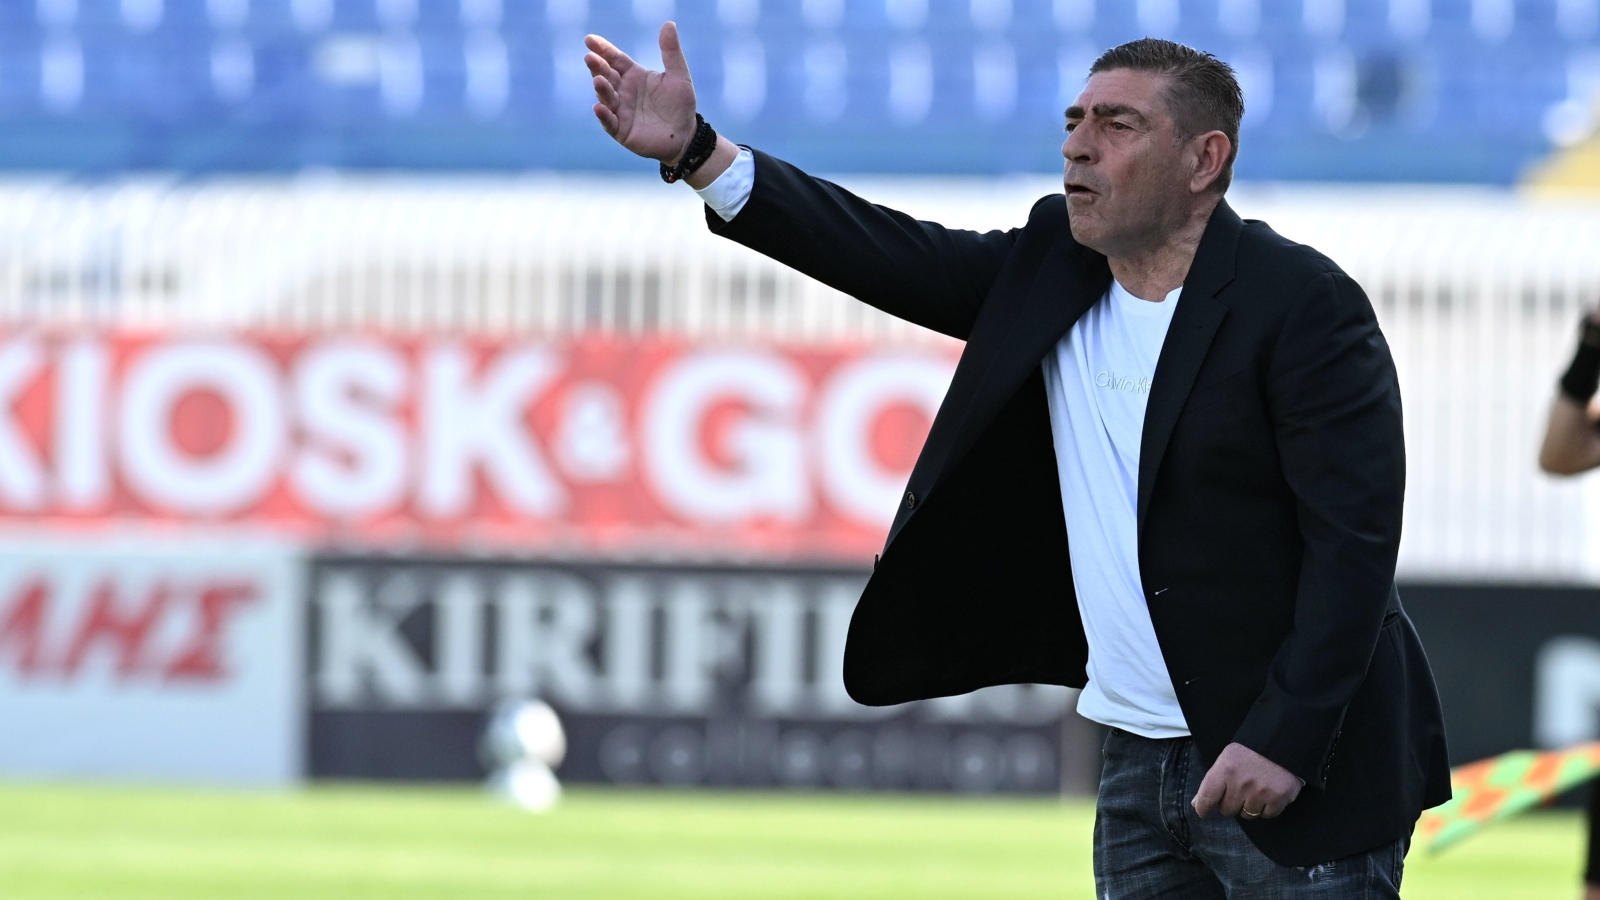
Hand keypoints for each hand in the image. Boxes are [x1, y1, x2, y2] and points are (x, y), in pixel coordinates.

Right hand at [585, 23, 698, 163]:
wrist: (685, 136)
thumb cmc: (680, 105)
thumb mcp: (678, 75)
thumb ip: (671, 51)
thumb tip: (669, 23)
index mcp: (633, 75)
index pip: (615, 59)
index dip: (603, 49)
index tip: (590, 39)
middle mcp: (623, 91)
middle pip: (606, 75)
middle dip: (597, 66)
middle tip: (590, 57)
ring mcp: (620, 110)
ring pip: (606, 97)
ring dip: (601, 89)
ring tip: (598, 80)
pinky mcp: (621, 130)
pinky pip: (609, 122)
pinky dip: (603, 115)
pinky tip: (599, 107)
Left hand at [1191, 742, 1302, 820]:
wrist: (1283, 742)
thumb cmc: (1251, 751)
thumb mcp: (1227, 758)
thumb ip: (1212, 781)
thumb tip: (1197, 804)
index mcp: (1225, 770)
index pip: (1207, 798)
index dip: (1203, 808)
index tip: (1204, 811)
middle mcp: (1242, 783)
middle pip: (1227, 810)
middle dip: (1231, 803)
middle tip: (1240, 789)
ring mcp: (1261, 792)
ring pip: (1247, 815)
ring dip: (1249, 806)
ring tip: (1256, 788)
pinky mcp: (1279, 799)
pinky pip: (1266, 815)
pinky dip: (1267, 808)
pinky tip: (1269, 792)